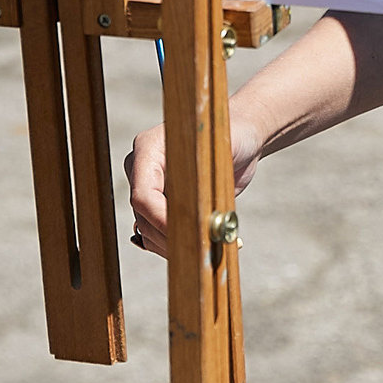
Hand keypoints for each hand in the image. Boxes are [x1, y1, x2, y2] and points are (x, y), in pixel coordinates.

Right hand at [124, 112, 262, 259]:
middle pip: (144, 217)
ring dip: (177, 245)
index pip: (143, 196)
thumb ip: (201, 181)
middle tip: (205, 248)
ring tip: (209, 248)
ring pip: (149, 230)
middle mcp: (142, 168)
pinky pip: (159, 232)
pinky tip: (204, 246)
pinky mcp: (161, 202)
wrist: (239, 135)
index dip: (162, 221)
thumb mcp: (220, 154)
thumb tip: (193, 219)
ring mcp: (149, 186)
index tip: (189, 235)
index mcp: (148, 148)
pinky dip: (180, 243)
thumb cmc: (231, 136)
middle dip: (173, 237)